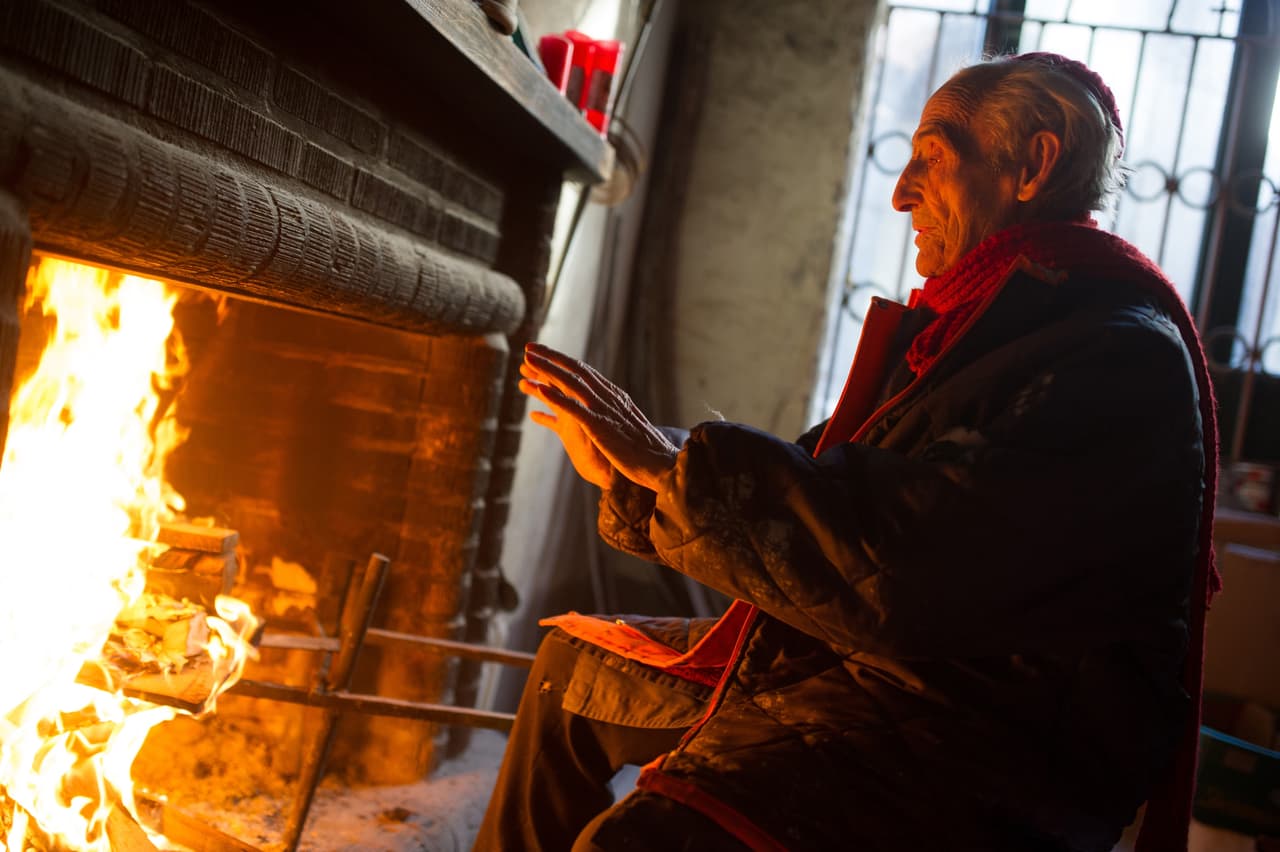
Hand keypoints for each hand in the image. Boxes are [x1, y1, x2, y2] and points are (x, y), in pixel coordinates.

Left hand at [518, 342, 678, 490]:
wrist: (664, 464)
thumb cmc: (646, 450)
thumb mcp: (625, 426)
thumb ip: (613, 415)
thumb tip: (603, 413)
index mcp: (614, 396)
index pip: (585, 372)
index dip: (562, 360)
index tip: (543, 352)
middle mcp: (608, 398)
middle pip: (575, 371)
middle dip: (550, 358)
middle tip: (529, 348)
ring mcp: (604, 411)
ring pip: (572, 384)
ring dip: (548, 371)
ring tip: (527, 362)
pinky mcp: (601, 428)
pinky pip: (576, 409)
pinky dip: (558, 398)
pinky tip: (541, 390)